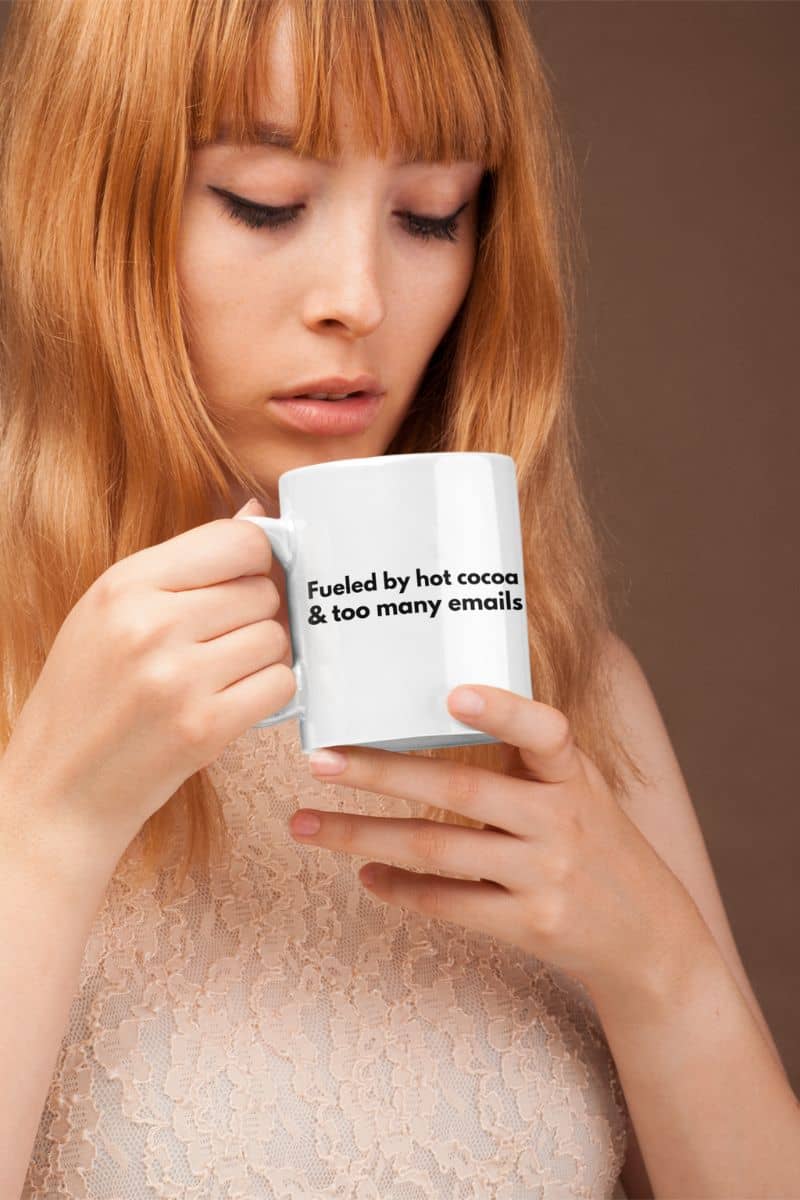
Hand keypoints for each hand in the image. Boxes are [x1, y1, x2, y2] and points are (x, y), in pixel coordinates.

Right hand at [0, 498, 294, 860]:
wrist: (58, 792)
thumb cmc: (87, 697)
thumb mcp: (111, 613)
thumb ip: (185, 563)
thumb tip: (258, 513)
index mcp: (124, 585)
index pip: (238, 541)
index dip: (257, 560)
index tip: (247, 582)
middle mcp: (151, 625)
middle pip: (262, 591)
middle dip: (256, 615)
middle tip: (223, 642)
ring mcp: (179, 678)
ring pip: (276, 638)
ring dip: (263, 657)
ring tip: (222, 675)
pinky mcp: (204, 728)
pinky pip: (280, 685)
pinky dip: (269, 694)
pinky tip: (233, 702)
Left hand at [289, 684, 700, 995]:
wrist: (651, 941)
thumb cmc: (598, 846)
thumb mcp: (583, 790)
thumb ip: (530, 756)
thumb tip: (445, 703)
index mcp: (574, 776)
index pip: (546, 732)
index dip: (502, 710)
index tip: (452, 691)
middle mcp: (562, 821)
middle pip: (460, 790)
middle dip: (380, 772)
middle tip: (319, 760)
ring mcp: (547, 876)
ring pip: (437, 849)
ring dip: (361, 836)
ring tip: (305, 824)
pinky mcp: (531, 925)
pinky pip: (449, 903)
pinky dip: (400, 888)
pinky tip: (364, 875)